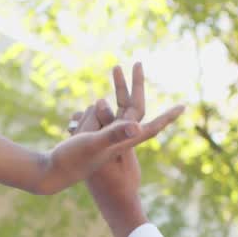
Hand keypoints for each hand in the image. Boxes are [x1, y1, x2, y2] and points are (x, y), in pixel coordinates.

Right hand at [71, 63, 179, 236]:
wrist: (54, 172)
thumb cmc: (75, 160)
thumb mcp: (95, 144)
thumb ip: (114, 133)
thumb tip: (136, 125)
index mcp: (124, 140)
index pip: (152, 127)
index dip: (168, 117)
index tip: (183, 107)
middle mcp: (117, 137)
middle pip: (129, 107)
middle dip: (129, 86)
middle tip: (136, 63)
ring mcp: (104, 136)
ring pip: (104, 110)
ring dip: (93, 113)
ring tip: (81, 131)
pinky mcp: (92, 136)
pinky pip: (91, 116)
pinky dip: (83, 117)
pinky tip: (71, 128)